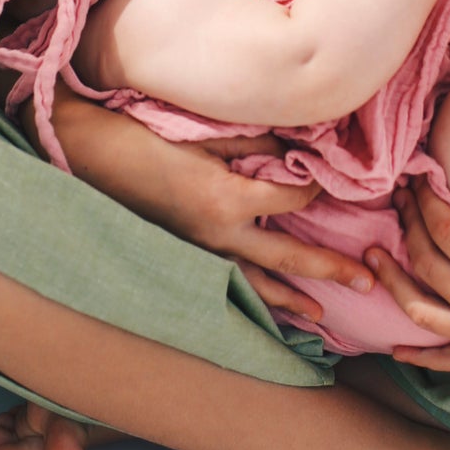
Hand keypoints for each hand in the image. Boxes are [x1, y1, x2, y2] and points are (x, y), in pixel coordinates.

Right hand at [49, 94, 374, 320]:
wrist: (80, 153)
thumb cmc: (139, 134)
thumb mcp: (201, 132)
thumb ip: (251, 141)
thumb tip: (291, 148)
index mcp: (226, 200)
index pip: (292, 200)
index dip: (316, 187)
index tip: (330, 176)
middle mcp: (217, 235)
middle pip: (288, 258)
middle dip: (330, 269)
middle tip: (369, 283)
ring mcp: (197, 250)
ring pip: (256, 283)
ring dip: (293, 299)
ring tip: (325, 317)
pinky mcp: (181, 253)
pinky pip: (225, 282)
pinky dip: (251, 296)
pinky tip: (264, 305)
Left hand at [363, 173, 449, 368]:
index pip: (445, 233)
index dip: (426, 203)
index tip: (416, 179)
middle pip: (427, 265)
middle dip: (408, 228)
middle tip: (399, 200)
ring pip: (421, 313)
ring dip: (392, 284)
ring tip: (372, 256)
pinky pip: (448, 360)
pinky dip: (420, 356)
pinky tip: (396, 350)